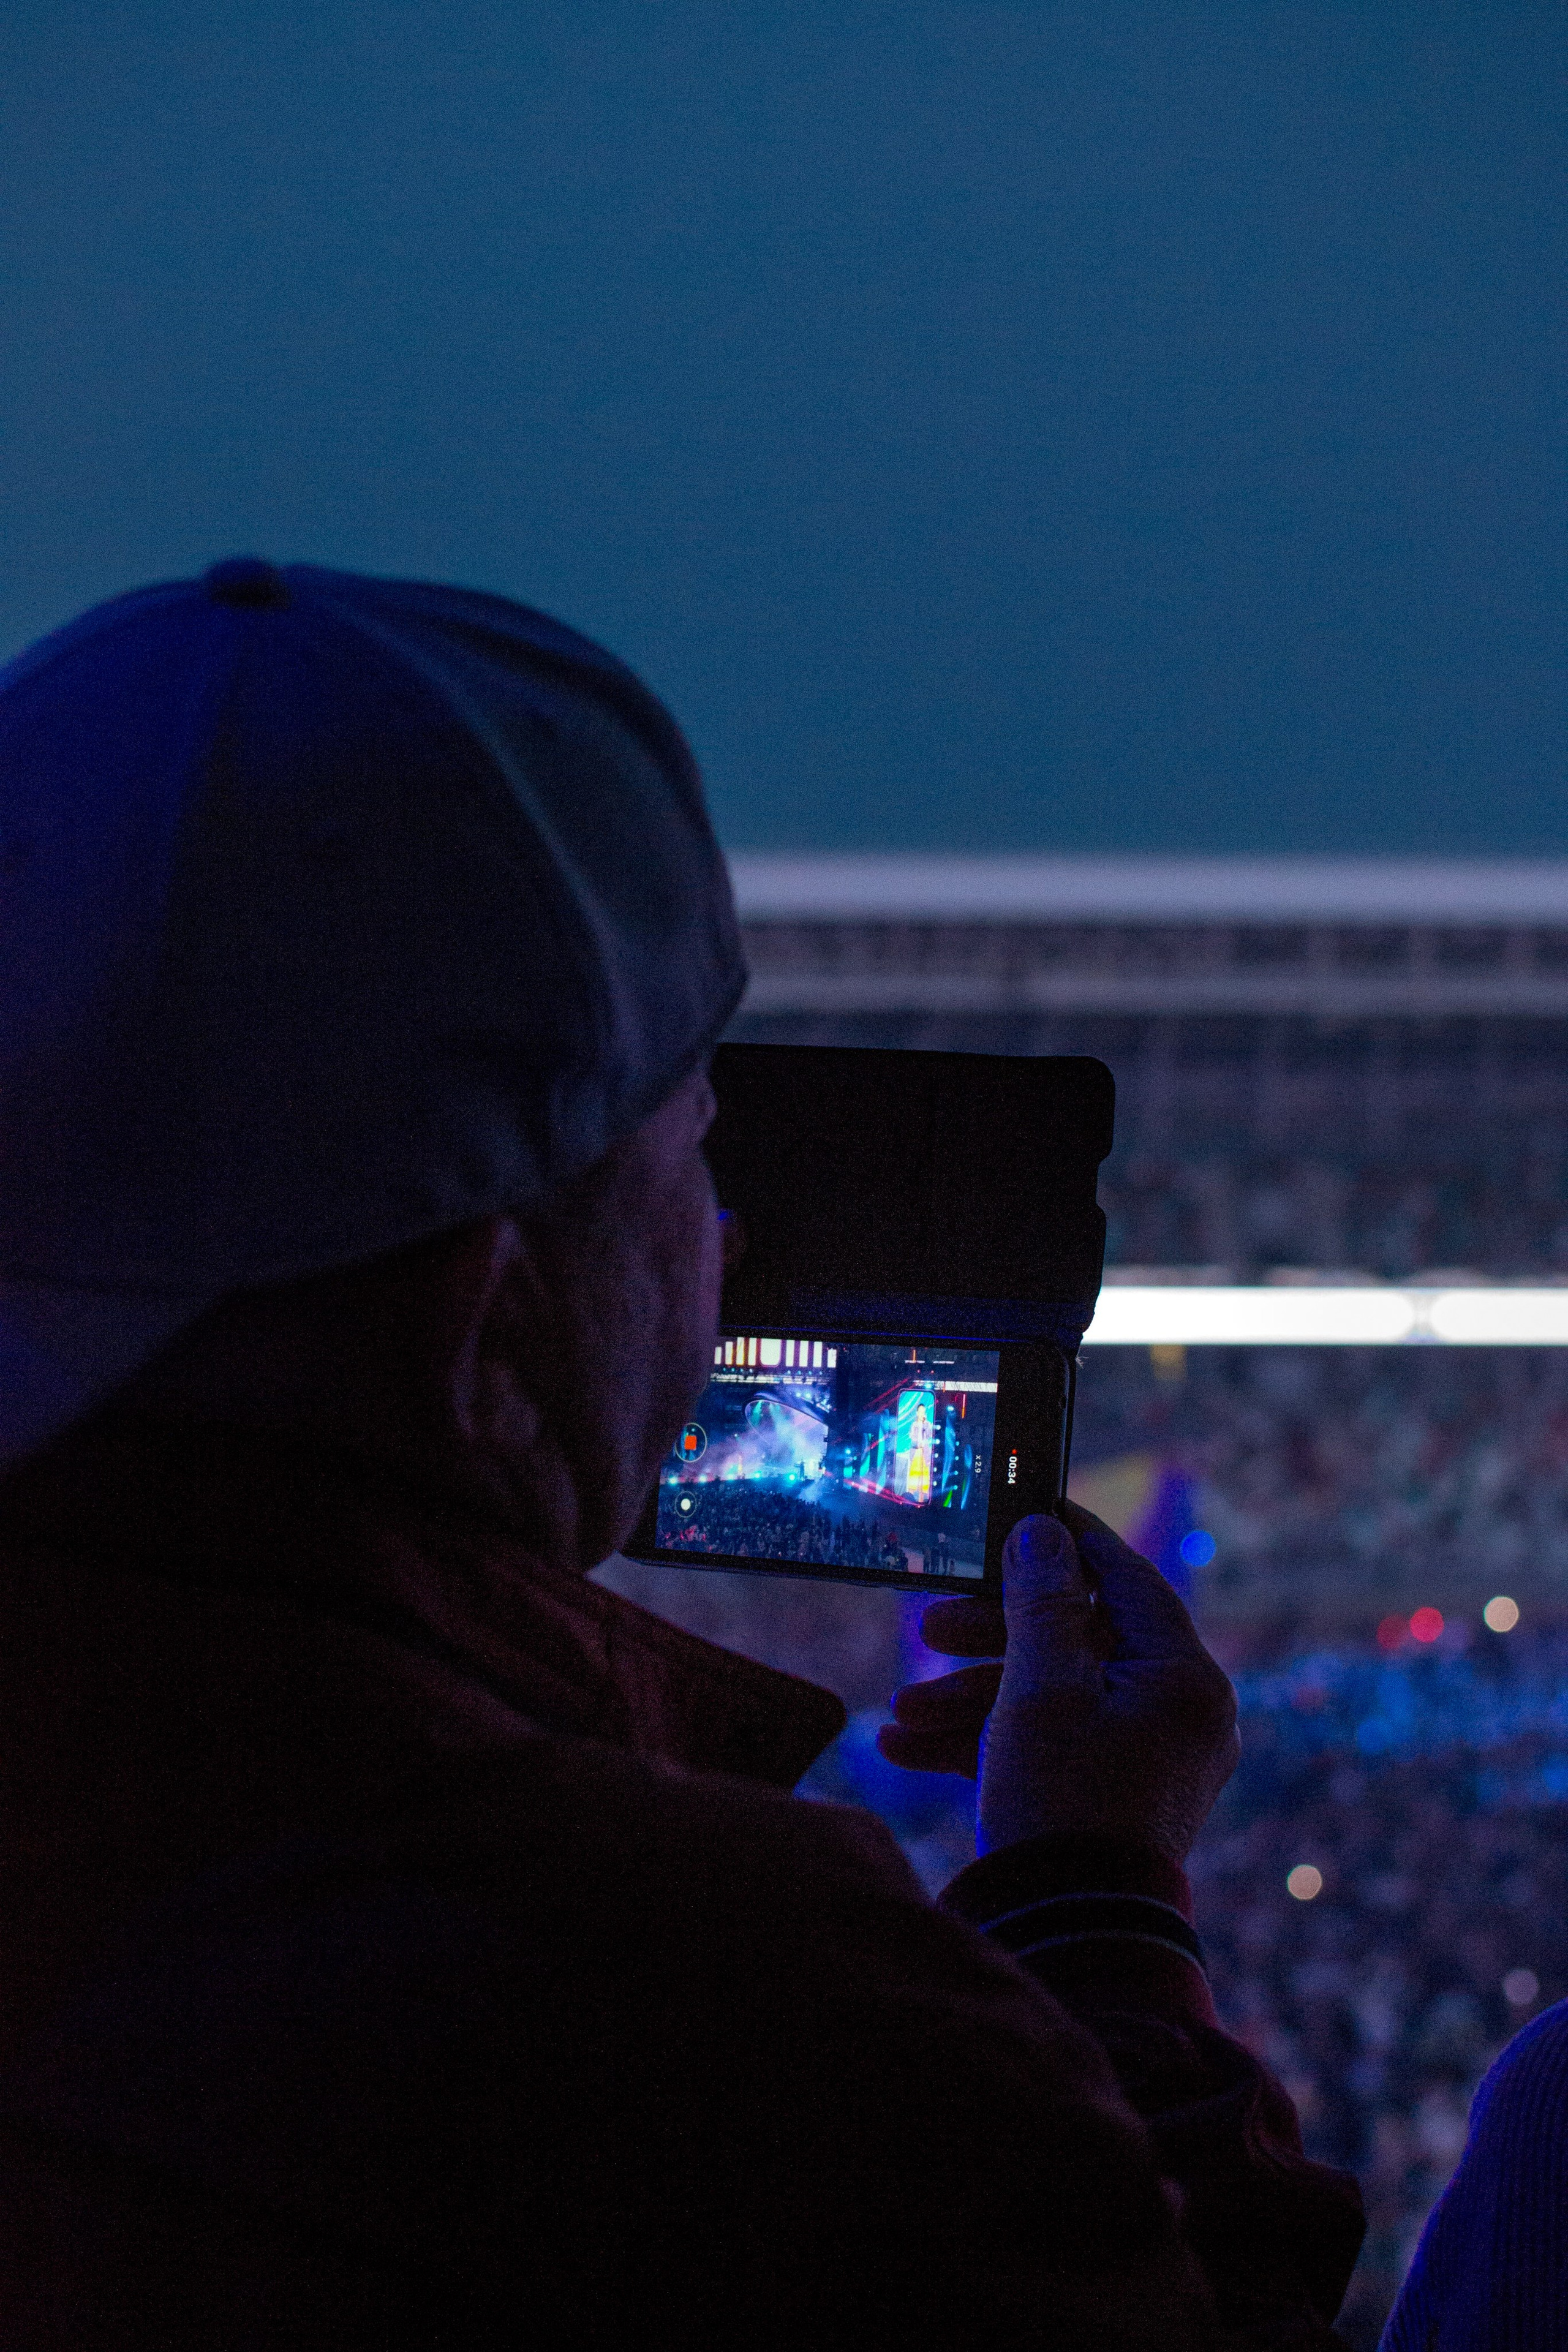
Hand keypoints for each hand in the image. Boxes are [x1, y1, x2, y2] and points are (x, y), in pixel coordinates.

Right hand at [877, 1502, 1238, 1864]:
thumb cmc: (1062, 1805)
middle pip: (1079, 1641)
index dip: (1070, 1541)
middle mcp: (1180, 1714)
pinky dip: (990, 1742)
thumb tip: (1043, 1531)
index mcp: (1183, 1678)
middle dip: (992, 1638)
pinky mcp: (1117, 1799)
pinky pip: (1054, 1747)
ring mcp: (1152, 1760)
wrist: (1069, 1938)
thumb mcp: (1040, 1690)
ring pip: (1055, 1697)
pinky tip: (909, 1750)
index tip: (1023, 1511)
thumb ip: (1041, 1603)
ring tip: (901, 1713)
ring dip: (973, 1699)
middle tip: (929, 1627)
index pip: (1126, 1579)